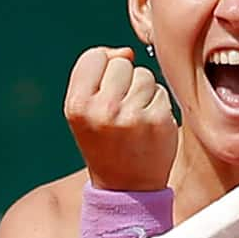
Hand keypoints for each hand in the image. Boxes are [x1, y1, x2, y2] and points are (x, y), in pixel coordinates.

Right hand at [63, 46, 177, 190]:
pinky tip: (150, 125)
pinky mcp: (157, 120)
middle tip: (121, 110)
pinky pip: (162, 91)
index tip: (104, 91)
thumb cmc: (105, 141)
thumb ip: (97, 75)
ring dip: (144, 92)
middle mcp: (102, 109)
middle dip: (125, 80)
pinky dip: (159, 104)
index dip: (103, 68)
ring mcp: (131, 115)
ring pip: (145, 75)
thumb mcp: (86, 109)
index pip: (94, 56)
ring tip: (135, 117)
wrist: (126, 186)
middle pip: (122, 63)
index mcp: (77, 104)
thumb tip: (126, 51)